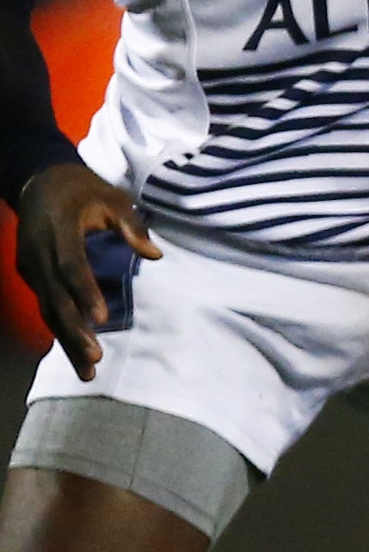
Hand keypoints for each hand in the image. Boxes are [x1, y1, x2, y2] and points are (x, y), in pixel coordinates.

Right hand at [15, 162, 152, 380]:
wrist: (40, 182)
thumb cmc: (83, 190)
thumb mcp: (111, 197)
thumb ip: (131, 225)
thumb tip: (155, 254)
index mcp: (59, 231)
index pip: (70, 266)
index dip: (84, 292)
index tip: (101, 317)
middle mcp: (39, 253)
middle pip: (56, 296)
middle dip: (74, 329)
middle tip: (95, 357)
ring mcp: (32, 266)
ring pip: (48, 308)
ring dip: (66, 339)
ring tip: (88, 369)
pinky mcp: (32, 275)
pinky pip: (46, 306)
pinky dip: (60, 330)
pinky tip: (74, 354)